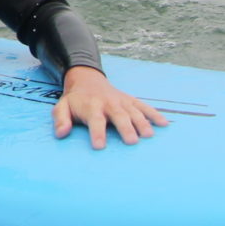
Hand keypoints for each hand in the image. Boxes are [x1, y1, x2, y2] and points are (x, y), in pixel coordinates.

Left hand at [52, 65, 168, 148]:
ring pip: (134, 112)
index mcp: (91, 106)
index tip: (99, 146)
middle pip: (118, 116)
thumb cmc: (75, 100)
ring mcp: (122, 101)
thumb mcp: (62, 107)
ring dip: (142, 123)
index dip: (97, 133)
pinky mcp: (131, 100)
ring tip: (149, 136)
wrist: (88, 79)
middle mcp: (108, 103)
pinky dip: (155, 114)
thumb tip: (61, 133)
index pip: (95, 120)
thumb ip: (60, 119)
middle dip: (125, 128)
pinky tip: (164, 124)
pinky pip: (145, 106)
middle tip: (132, 142)